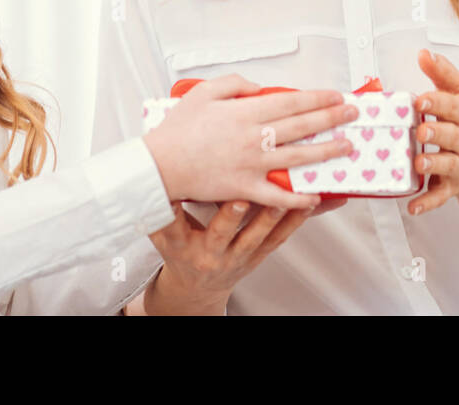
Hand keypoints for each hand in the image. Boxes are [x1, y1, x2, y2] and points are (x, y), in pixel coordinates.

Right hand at [142, 200, 316, 313]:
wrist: (196, 286)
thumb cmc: (180, 250)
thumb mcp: (161, 234)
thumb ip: (160, 208)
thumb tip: (149, 173)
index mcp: (180, 246)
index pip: (174, 228)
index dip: (175, 215)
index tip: (177, 198)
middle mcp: (209, 253)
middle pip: (220, 234)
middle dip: (230, 217)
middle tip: (238, 199)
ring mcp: (236, 257)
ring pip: (256, 236)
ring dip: (271, 216)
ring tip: (283, 198)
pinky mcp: (258, 256)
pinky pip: (278, 238)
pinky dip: (294, 220)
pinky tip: (308, 204)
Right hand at [143, 74, 358, 209]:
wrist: (159, 166)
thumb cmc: (177, 130)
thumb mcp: (203, 93)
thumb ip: (235, 85)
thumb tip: (259, 88)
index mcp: (245, 112)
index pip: (291, 102)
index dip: (318, 98)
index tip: (336, 96)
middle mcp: (253, 137)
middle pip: (302, 125)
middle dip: (332, 118)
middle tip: (352, 114)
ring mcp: (251, 165)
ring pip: (298, 157)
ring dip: (327, 151)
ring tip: (347, 147)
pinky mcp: (245, 189)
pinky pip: (278, 195)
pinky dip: (299, 197)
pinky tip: (316, 195)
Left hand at [407, 49, 458, 215]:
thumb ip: (443, 74)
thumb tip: (424, 53)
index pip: (456, 105)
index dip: (438, 102)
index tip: (420, 99)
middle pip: (454, 136)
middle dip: (438, 132)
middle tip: (421, 131)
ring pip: (449, 165)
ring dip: (433, 164)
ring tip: (418, 162)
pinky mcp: (453, 186)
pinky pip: (441, 195)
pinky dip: (427, 202)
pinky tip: (412, 206)